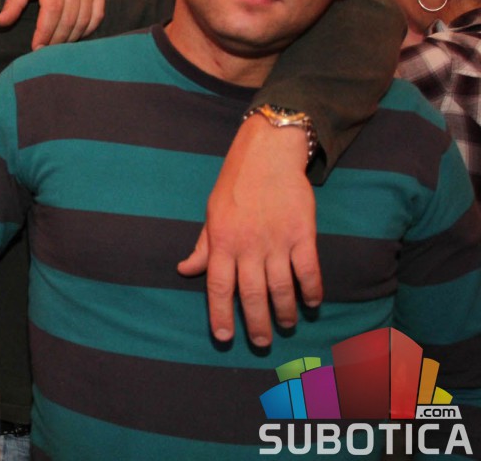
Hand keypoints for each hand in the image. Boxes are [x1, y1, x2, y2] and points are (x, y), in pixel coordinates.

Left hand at [0, 0, 103, 48]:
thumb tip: (0, 24)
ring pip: (84, 19)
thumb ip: (12, 3)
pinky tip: (74, 35)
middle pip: (69, 18)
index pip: (52, 10)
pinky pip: (97, 14)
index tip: (36, 47)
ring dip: (70, 37)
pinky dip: (87, 29)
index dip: (45, 32)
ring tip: (56, 46)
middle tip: (44, 52)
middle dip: (56, 40)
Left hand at [177, 115, 321, 346]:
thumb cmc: (235, 184)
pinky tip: (311, 302)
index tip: (224, 336)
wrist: (268, 155)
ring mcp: (277, 241)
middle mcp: (248, 246)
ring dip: (284, 311)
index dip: (220, 314)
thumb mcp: (212, 214)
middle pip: (252, 294)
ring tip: (285, 325)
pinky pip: (308, 270)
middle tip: (260, 342)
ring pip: (281, 288)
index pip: (218, 287)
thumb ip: (203, 246)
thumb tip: (185, 270)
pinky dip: (311, 290)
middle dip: (256, 323)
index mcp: (222, 241)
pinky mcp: (303, 234)